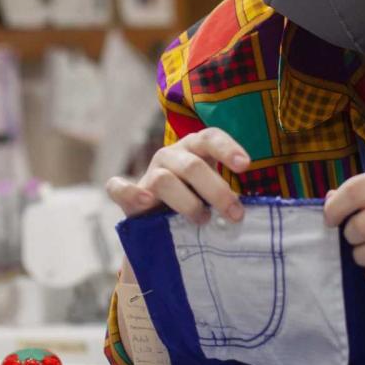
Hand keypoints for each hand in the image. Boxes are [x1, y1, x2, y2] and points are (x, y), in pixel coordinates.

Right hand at [106, 128, 248, 224]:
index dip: (227, 148)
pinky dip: (130, 193)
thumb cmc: (198, 204)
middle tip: (235, 214)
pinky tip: (146, 203)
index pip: (210, 138)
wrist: (162, 226)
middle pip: (192, 166)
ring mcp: (149, 173)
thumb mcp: (214, 196)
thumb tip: (245, 211)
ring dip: (187, 203)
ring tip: (203, 221)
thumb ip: (227, 197)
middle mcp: (171, 156)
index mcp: (195, 150)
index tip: (245, 166)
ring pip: (164, 180)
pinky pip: (119, 188)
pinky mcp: (129, 194)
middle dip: (217, 191)